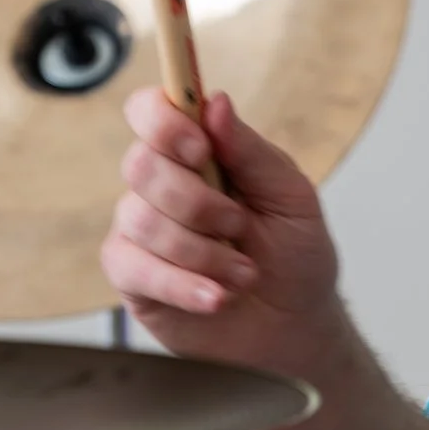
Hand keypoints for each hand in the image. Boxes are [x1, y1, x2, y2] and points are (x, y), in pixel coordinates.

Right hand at [101, 86, 342, 379]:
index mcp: (196, 152)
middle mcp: (160, 185)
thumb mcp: (291, 197)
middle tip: (240, 227)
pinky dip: (183, 284)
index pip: (150, 111)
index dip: (163, 121)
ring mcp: (141, 231)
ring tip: (243, 274)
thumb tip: (215, 102)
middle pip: (141, 165)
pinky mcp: (133, 278)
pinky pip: (135, 268)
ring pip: (142, 221)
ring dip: (203, 253)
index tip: (199, 146)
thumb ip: (251, 151)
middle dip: (198, 202)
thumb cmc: (294, 255)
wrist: (295, 326)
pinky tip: (216, 298)